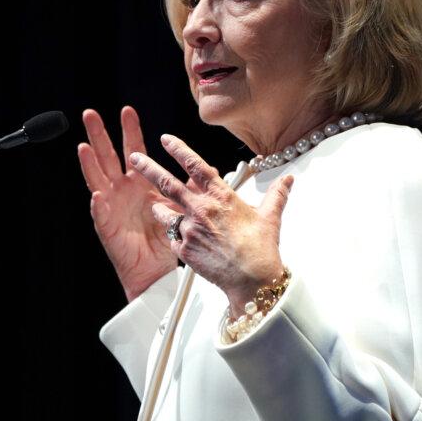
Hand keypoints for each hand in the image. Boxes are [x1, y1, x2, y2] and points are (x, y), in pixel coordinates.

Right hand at [77, 107, 177, 299]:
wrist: (156, 270)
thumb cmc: (163, 237)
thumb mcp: (176, 206)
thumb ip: (186, 187)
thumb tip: (205, 168)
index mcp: (137, 182)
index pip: (132, 150)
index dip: (129, 131)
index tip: (127, 110)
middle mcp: (121, 189)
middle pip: (107, 156)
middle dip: (99, 135)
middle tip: (91, 114)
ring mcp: (110, 206)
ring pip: (97, 179)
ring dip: (89, 163)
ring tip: (84, 146)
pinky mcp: (107, 227)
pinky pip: (100, 214)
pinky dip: (99, 204)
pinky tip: (97, 194)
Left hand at [128, 134, 294, 316]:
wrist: (252, 281)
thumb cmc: (260, 250)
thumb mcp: (269, 217)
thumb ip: (276, 195)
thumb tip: (287, 181)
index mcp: (221, 197)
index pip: (195, 165)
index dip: (178, 149)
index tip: (165, 140)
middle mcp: (201, 209)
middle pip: (168, 183)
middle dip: (148, 168)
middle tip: (134, 158)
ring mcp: (190, 229)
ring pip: (164, 212)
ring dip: (159, 208)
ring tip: (156, 207)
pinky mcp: (183, 249)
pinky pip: (173, 238)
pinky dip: (175, 236)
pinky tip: (181, 238)